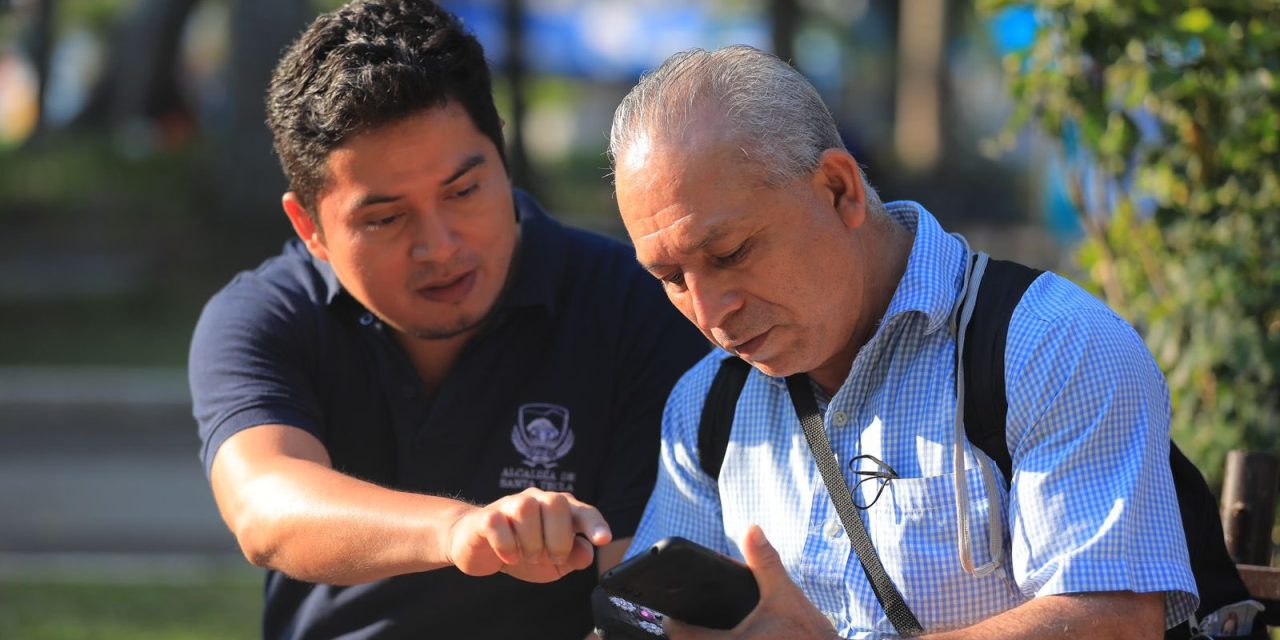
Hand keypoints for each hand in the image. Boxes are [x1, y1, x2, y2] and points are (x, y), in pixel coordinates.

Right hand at [444, 487, 611, 582]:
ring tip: (528, 555)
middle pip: (556, 503)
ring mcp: (510, 505)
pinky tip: (508, 556)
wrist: (479, 548)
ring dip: (531, 542)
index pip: (583, 511)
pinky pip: (498, 525)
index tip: (602, 540)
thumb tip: (587, 553)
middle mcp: (537, 500)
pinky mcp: (487, 517)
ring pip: (527, 509)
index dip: (594, 524)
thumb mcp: (554, 563)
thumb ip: (573, 557)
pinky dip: (507, 547)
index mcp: (559, 510)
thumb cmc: (523, 551)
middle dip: (558, 539)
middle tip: (550, 557)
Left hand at [665, 525, 839, 639]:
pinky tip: (724, 634)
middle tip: (688, 619)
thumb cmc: (807, 632)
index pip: (681, 637)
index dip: (674, 623)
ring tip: (702, 627)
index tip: (676, 613)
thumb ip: (766, 562)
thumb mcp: (785, 593)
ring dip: (701, 638)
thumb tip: (752, 530)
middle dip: (687, 632)